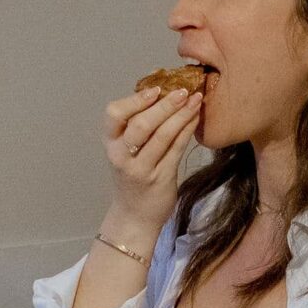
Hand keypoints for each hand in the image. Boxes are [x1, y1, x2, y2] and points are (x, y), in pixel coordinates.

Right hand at [101, 83, 204, 248]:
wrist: (134, 217)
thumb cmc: (132, 178)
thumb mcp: (125, 152)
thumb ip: (136, 126)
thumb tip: (162, 92)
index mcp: (111, 144)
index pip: (114, 115)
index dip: (134, 100)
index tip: (155, 89)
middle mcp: (122, 156)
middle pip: (140, 124)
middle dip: (164, 105)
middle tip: (182, 90)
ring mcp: (141, 169)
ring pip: (161, 136)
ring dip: (180, 115)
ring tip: (195, 99)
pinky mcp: (160, 178)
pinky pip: (176, 149)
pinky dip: (187, 130)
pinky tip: (196, 118)